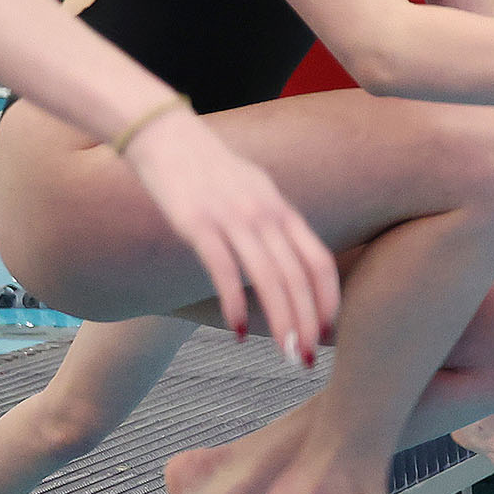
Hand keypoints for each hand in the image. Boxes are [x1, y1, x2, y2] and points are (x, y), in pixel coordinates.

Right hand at [118, 107, 340, 362]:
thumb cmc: (208, 168)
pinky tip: (237, 330)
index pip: (318, 261)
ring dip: (281, 320)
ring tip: (284, 352)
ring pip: (268, 277)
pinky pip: (223, 269)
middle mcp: (264, 214)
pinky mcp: (197, 223)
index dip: (327, 299)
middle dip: (305, 322)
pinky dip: (234, 302)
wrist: (164, 134)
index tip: (329, 331)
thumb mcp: (254, 190)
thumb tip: (290, 258)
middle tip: (304, 358)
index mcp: (280, 209)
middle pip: (297, 276)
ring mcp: (232, 218)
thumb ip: (275, 223)